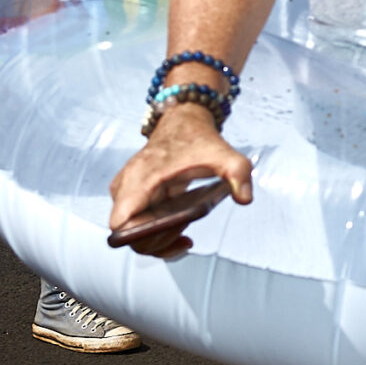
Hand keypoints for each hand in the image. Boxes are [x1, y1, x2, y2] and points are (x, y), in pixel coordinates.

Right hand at [109, 105, 253, 259]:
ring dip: (158, 240)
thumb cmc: (196, 138)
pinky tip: (181, 234)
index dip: (142, 238)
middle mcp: (127, 186)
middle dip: (158, 242)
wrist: (182, 122)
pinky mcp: (133, 196)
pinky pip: (137, 225)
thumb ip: (238, 174)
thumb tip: (245, 198)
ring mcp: (127, 192)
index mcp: (141, 177)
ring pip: (132, 232)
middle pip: (129, 235)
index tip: (172, 233)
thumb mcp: (224, 154)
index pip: (121, 223)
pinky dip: (157, 234)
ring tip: (185, 234)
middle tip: (185, 236)